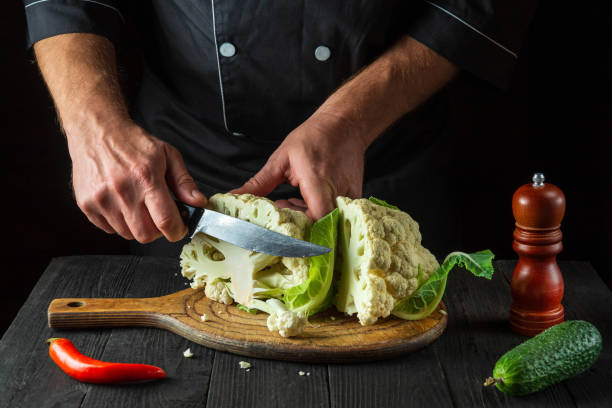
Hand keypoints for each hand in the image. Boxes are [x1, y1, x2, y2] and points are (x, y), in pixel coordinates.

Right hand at [67, 119, 207, 242]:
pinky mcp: (86, 204)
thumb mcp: (167, 155)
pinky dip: (119, 223)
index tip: (179, 228)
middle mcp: (122, 190)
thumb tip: (198, 202)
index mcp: (146, 177)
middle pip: (146, 234)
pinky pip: (109, 229)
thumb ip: (184, 181)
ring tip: (138, 205)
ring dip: (138, 226)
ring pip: (128, 234)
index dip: (177, 230)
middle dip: (158, 230)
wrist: (97, 131)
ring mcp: (102, 199)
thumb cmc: (132, 142)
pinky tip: (122, 205)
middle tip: (159, 216)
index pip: (165, 220)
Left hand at [231, 111, 365, 218]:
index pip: (314, 218)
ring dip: (305, 217)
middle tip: (281, 206)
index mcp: (317, 181)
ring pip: (326, 222)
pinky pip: (335, 216)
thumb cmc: (313, 138)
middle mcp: (336, 191)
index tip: (280, 220)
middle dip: (296, 222)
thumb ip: (258, 183)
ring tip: (291, 200)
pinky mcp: (353, 199)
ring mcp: (348, 197)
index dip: (297, 226)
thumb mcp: (281, 158)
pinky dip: (318, 212)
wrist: (344, 126)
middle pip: (318, 225)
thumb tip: (233, 197)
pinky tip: (306, 201)